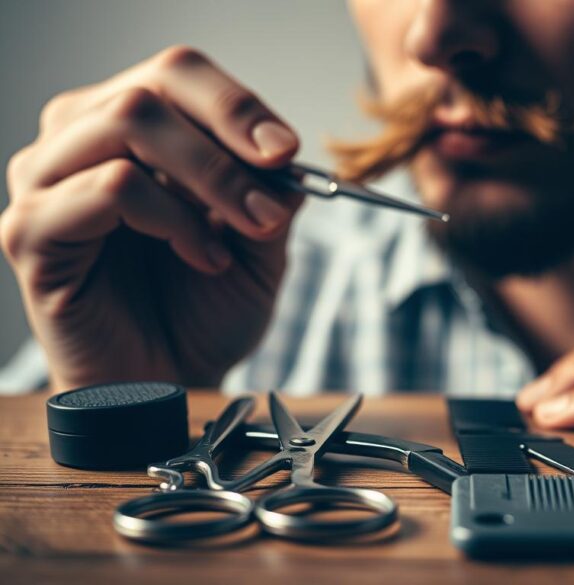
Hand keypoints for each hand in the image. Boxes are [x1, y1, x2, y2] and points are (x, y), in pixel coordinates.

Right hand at [1, 46, 302, 389]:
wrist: (172, 382)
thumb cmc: (204, 309)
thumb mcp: (259, 241)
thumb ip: (270, 189)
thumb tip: (283, 151)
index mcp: (128, 130)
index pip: (177, 75)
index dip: (237, 105)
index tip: (286, 152)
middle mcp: (78, 142)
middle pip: (151, 90)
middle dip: (228, 145)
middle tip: (272, 206)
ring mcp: (46, 182)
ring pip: (128, 123)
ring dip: (207, 180)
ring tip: (234, 242)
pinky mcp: (30, 230)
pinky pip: (109, 186)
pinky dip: (171, 218)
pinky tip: (200, 258)